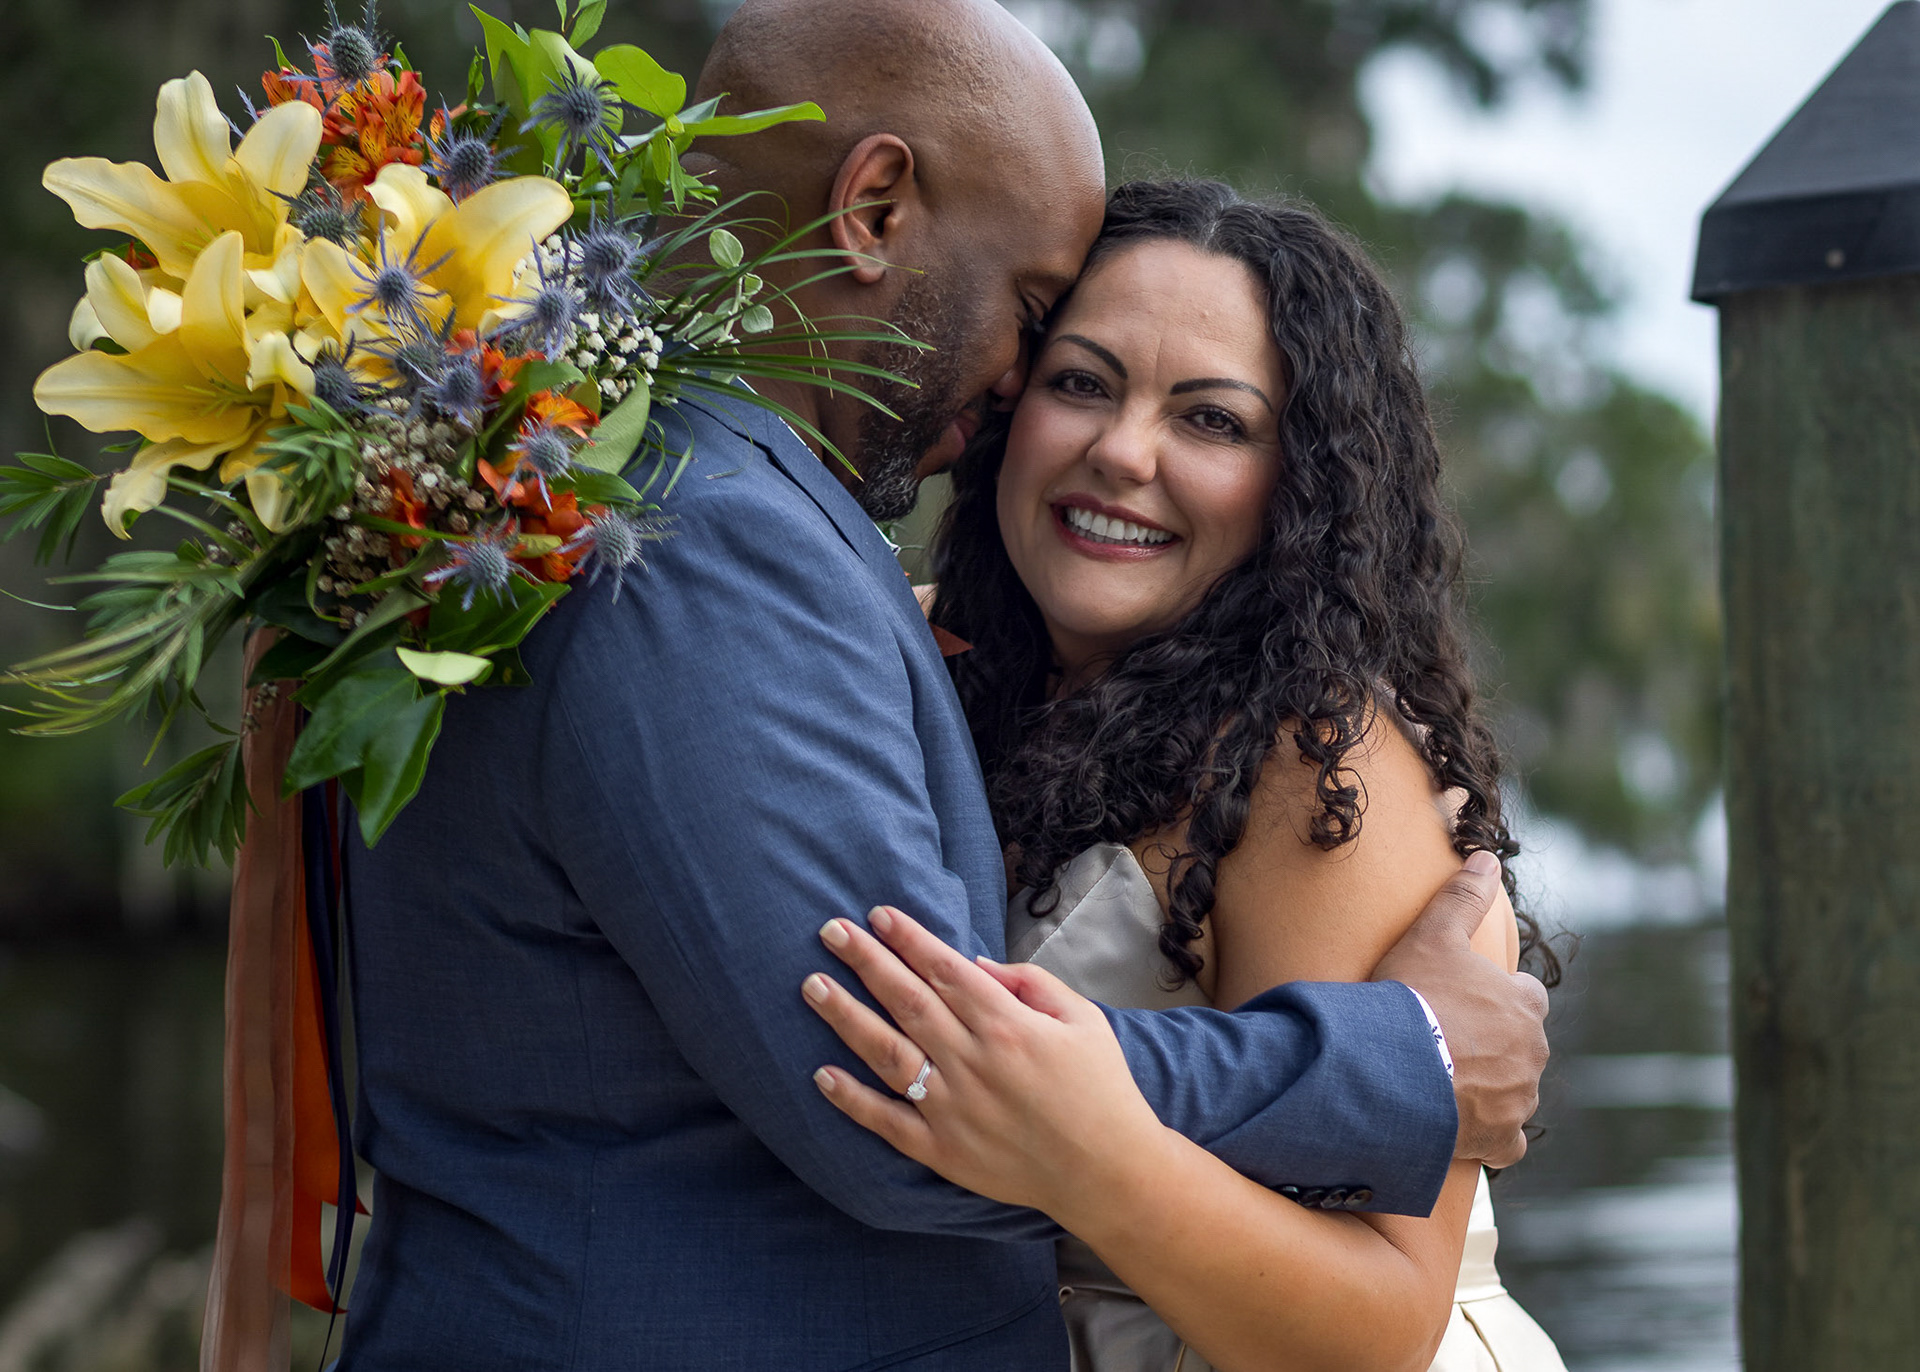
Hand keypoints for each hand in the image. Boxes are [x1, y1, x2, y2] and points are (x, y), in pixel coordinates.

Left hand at [800, 906, 1166, 1220]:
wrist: (1107, 1173)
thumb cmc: (1101, 1090)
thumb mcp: (1083, 1019)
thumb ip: (1030, 982)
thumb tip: (974, 965)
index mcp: (1008, 1025)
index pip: (944, 970)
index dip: (908, 939)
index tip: (877, 914)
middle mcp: (973, 1061)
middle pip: (907, 1000)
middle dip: (866, 961)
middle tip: (830, 930)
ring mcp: (952, 1108)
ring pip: (886, 1052)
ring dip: (846, 1017)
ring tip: (812, 986)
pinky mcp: (942, 1151)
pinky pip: (887, 1122)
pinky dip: (852, 1099)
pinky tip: (821, 1074)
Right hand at [1371, 851, 1548, 1168]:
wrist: (1390, 1069)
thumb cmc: (1411, 997)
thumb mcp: (1431, 935)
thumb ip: (1462, 896)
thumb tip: (1488, 858)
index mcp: (1523, 1005)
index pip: (1526, 998)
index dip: (1495, 998)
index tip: (1464, 1002)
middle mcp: (1533, 1053)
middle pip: (1521, 1046)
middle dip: (1494, 1046)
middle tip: (1447, 1044)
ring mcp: (1520, 1099)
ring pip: (1515, 1092)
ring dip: (1490, 1088)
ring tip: (1443, 1083)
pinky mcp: (1502, 1139)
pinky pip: (1508, 1142)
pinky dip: (1492, 1136)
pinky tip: (1463, 1128)